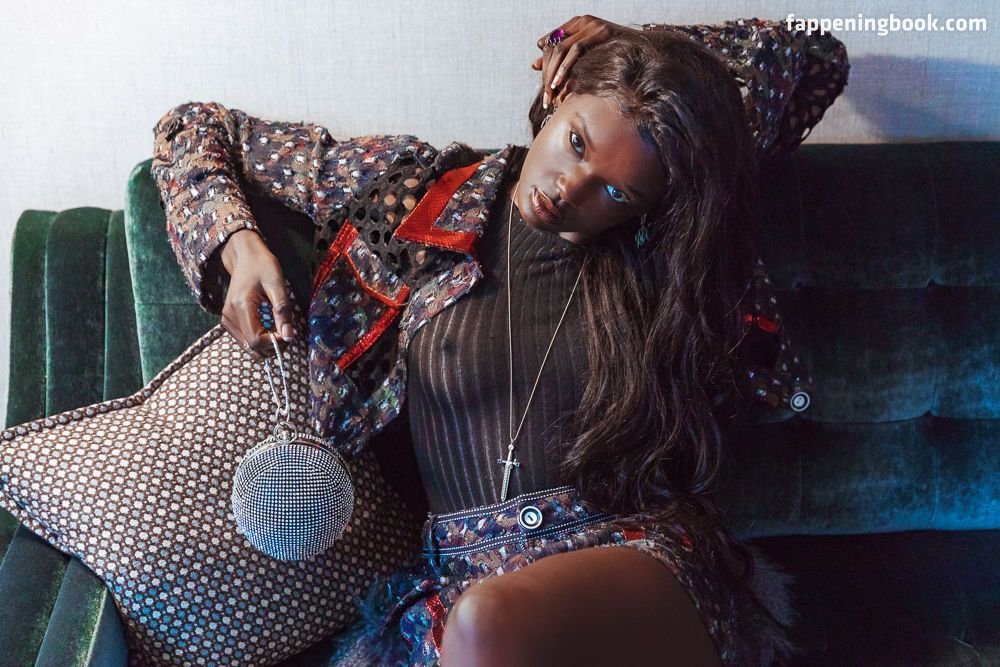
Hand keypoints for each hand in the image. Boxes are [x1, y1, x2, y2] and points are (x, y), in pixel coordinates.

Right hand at [219, 229, 295, 361]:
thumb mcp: (277, 285)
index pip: (256, 340)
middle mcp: (229, 316)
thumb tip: (288, 336)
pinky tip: (268, 327)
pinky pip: (245, 339)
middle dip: (271, 346)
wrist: (245, 256)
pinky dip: (258, 338)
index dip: (274, 342)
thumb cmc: (263, 266)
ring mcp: (227, 319)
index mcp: (240, 307)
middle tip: (286, 333)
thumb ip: (282, 311)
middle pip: (251, 347)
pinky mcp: (228, 321)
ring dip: (265, 344)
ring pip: (248, 346)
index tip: (287, 333)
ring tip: (278, 328)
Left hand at [532, 16, 634, 108]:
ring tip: (551, 93)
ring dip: (554, 73)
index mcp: (578, 23)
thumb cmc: (618, 58)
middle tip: (546, 96)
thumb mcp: (587, 59)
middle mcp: (583, 20)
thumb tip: (533, 64)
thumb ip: (562, 59)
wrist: (646, 52)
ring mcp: (591, 24)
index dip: (545, 64)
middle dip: (547, 73)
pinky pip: (576, 50)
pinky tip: (560, 83)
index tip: (543, 86)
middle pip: (554, 46)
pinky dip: (565, 68)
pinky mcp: (599, 32)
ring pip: (561, 48)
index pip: (552, 42)